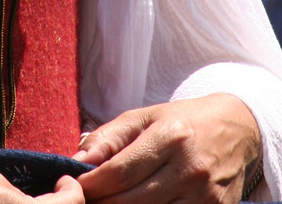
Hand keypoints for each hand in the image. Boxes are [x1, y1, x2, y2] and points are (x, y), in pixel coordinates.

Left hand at [74, 94, 260, 203]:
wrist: (236, 128)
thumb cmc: (181, 121)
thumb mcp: (144, 116)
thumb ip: (109, 137)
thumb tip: (78, 159)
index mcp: (169, 136)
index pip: (119, 172)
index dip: (91, 184)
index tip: (74, 185)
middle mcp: (189, 168)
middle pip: (131, 201)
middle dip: (102, 202)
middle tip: (86, 199)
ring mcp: (205, 196)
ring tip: (109, 202)